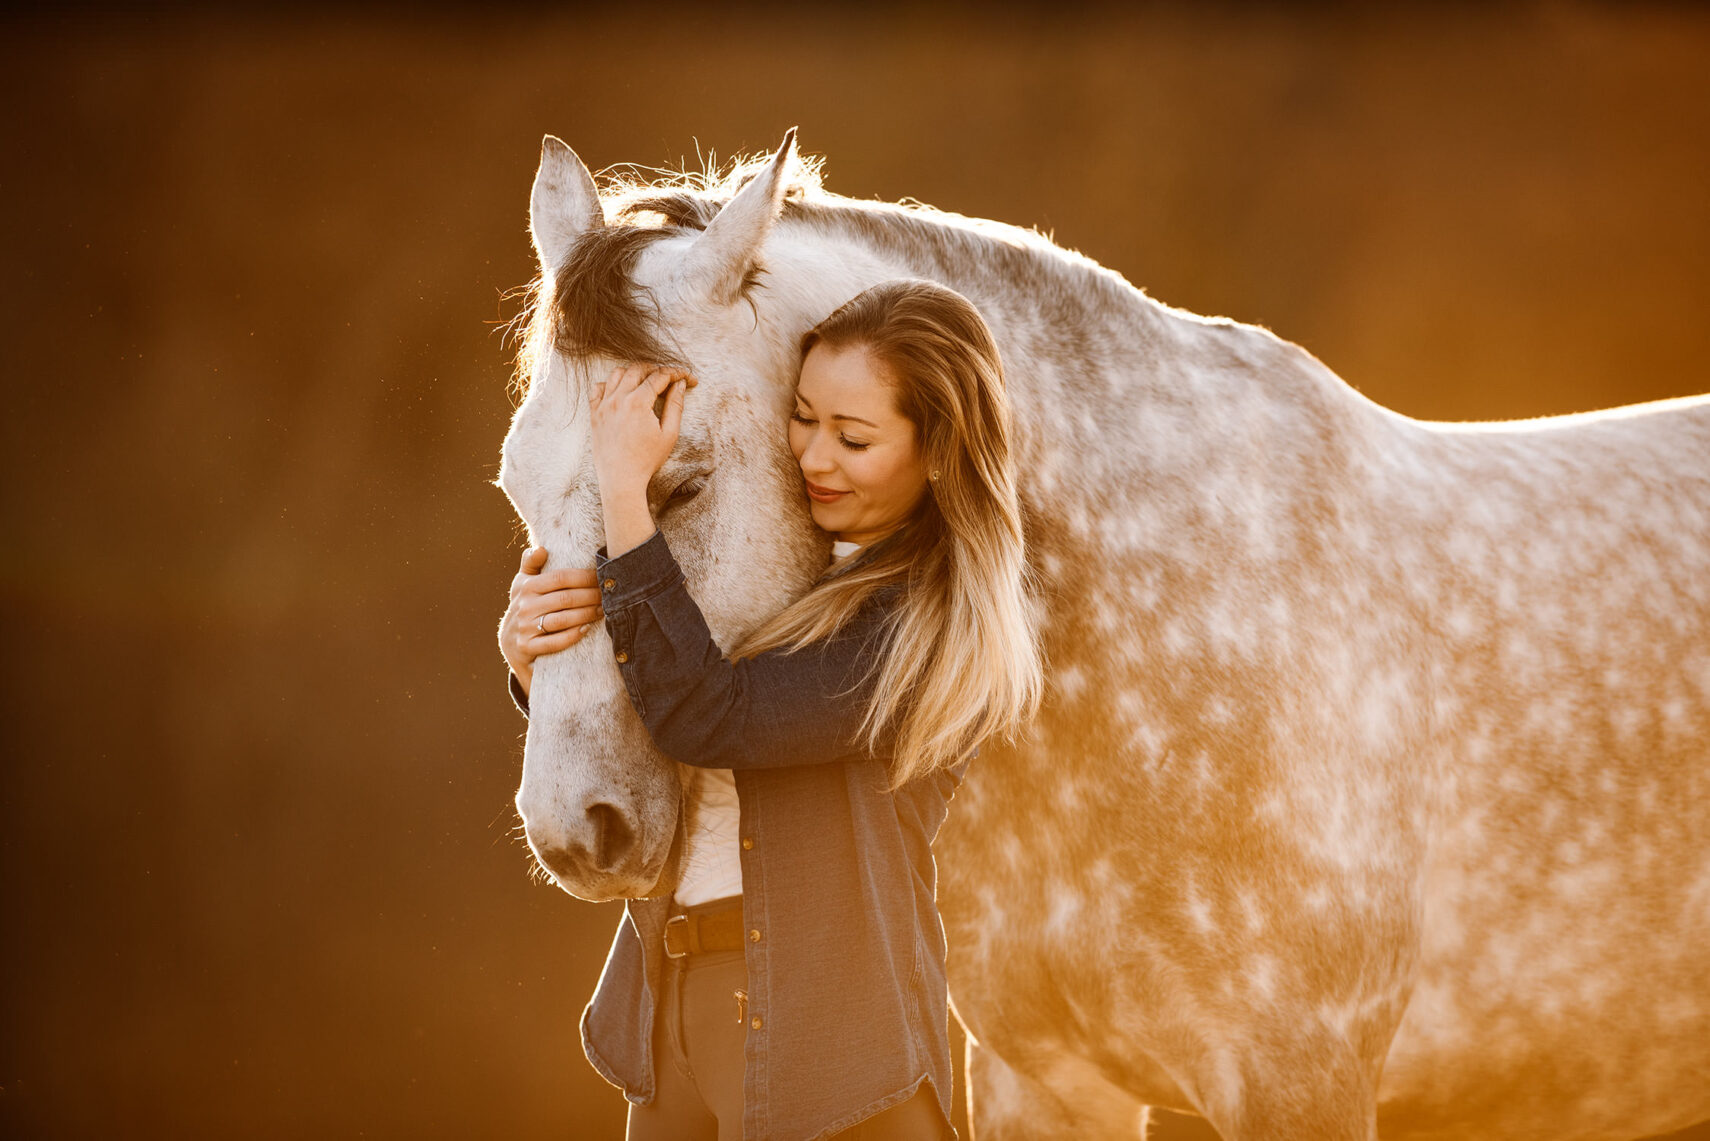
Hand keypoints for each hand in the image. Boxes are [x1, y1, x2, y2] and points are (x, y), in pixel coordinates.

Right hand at [498, 546, 603, 696]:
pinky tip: (587, 628)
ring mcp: (525, 628)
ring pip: (562, 619)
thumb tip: (541, 549)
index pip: (560, 578)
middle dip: (590, 596)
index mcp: (526, 587)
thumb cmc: (525, 606)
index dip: (584, 577)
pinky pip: (555, 641)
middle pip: (565, 598)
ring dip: (586, 614)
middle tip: (608, 596)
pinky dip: (573, 635)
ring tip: (602, 611)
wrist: (510, 642)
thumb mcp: (522, 583)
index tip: (601, 577)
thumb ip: (531, 564)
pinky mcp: (527, 647)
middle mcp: (524, 606)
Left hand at [590, 362, 695, 557]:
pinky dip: (610, 383)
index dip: (677, 373)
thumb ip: (676, 405)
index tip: (688, 377)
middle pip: (638, 369)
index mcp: (638, 402)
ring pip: (617, 373)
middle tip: (669, 377)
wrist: (621, 480)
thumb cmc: (647, 460)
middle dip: (657, 369)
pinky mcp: (594, 413)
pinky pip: (598, 388)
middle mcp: (618, 398)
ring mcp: (603, 405)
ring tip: (646, 381)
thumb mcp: (669, 434)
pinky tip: (621, 391)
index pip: (660, 376)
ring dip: (633, 372)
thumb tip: (680, 384)